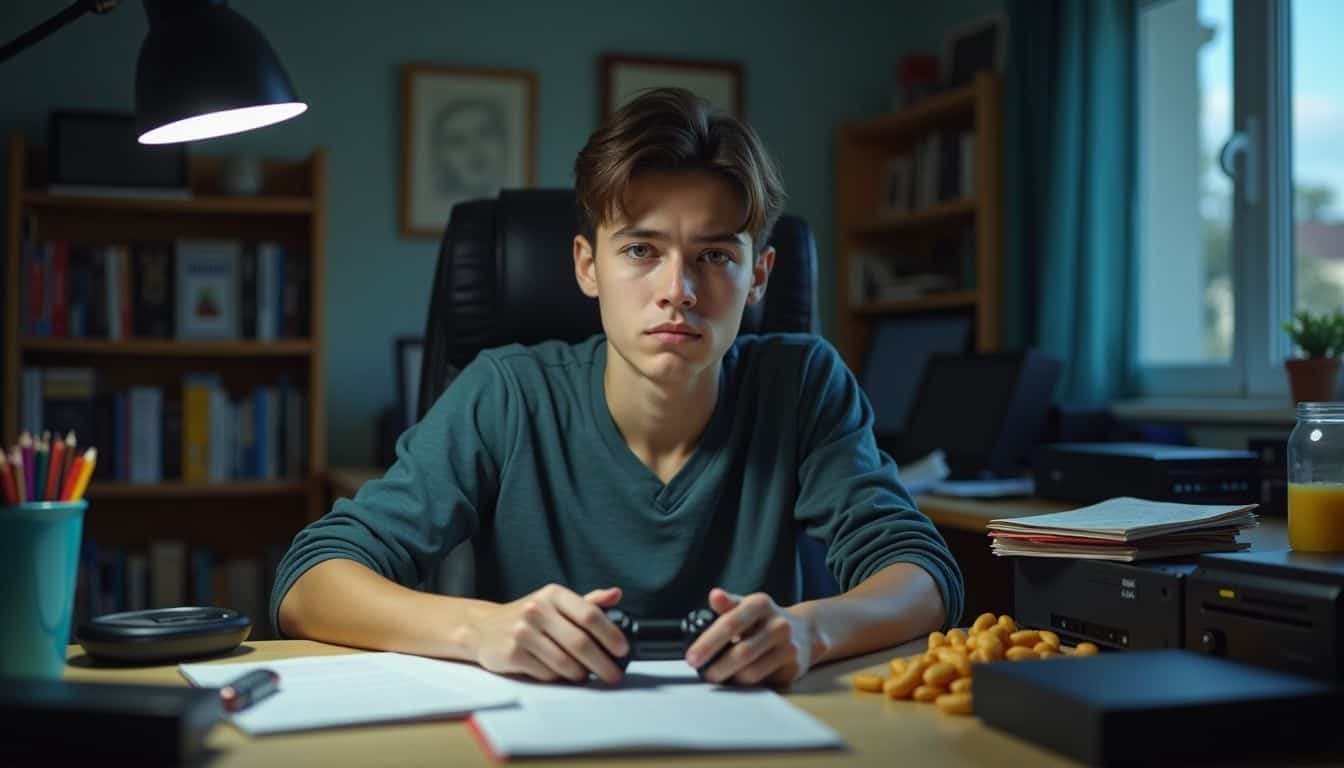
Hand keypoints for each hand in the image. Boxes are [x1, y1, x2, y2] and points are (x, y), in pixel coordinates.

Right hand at [470, 584, 627, 683]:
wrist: (483, 629)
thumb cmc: (528, 618)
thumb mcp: (555, 603)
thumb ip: (588, 602)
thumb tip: (617, 594)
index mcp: (553, 594)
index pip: (590, 614)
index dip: (610, 634)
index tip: (623, 650)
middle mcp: (537, 609)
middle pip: (581, 643)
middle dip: (603, 664)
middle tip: (614, 676)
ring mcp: (522, 632)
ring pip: (565, 663)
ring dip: (580, 674)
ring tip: (584, 675)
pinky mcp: (512, 654)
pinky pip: (546, 674)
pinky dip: (557, 678)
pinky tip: (557, 673)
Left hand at [685, 588, 815, 686]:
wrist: (804, 632)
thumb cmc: (764, 620)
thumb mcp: (746, 606)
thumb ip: (727, 604)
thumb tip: (714, 596)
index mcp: (761, 604)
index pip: (731, 623)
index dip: (708, 643)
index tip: (692, 657)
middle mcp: (778, 625)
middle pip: (741, 652)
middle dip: (717, 667)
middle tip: (703, 674)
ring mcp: (789, 647)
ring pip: (751, 672)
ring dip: (730, 678)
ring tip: (720, 676)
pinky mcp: (794, 668)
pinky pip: (762, 682)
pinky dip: (746, 684)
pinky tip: (739, 679)